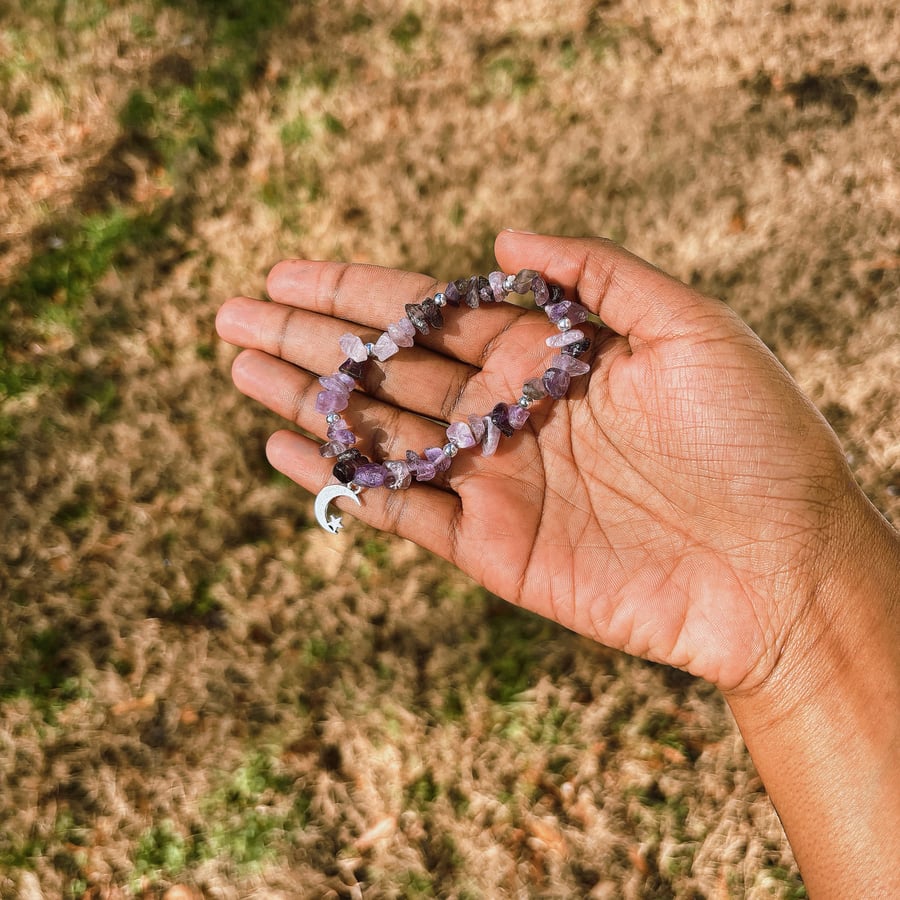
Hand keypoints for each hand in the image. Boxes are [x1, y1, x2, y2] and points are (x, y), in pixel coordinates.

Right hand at [215, 232, 853, 693]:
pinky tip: (283, 445)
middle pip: (387, 367)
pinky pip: (398, 511)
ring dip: (306, 399)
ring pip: (378, 433)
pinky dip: (338, 479)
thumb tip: (500, 235)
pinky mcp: (492, 548)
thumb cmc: (753, 438)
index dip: (356, 289)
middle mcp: (507, 413)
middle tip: (232, 314)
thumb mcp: (689, 324)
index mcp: (545, 356)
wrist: (784, 564)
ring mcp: (494, 482)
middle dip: (309, 337)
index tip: (288, 270)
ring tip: (238, 368)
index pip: (431, 312)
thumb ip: (595, 272)